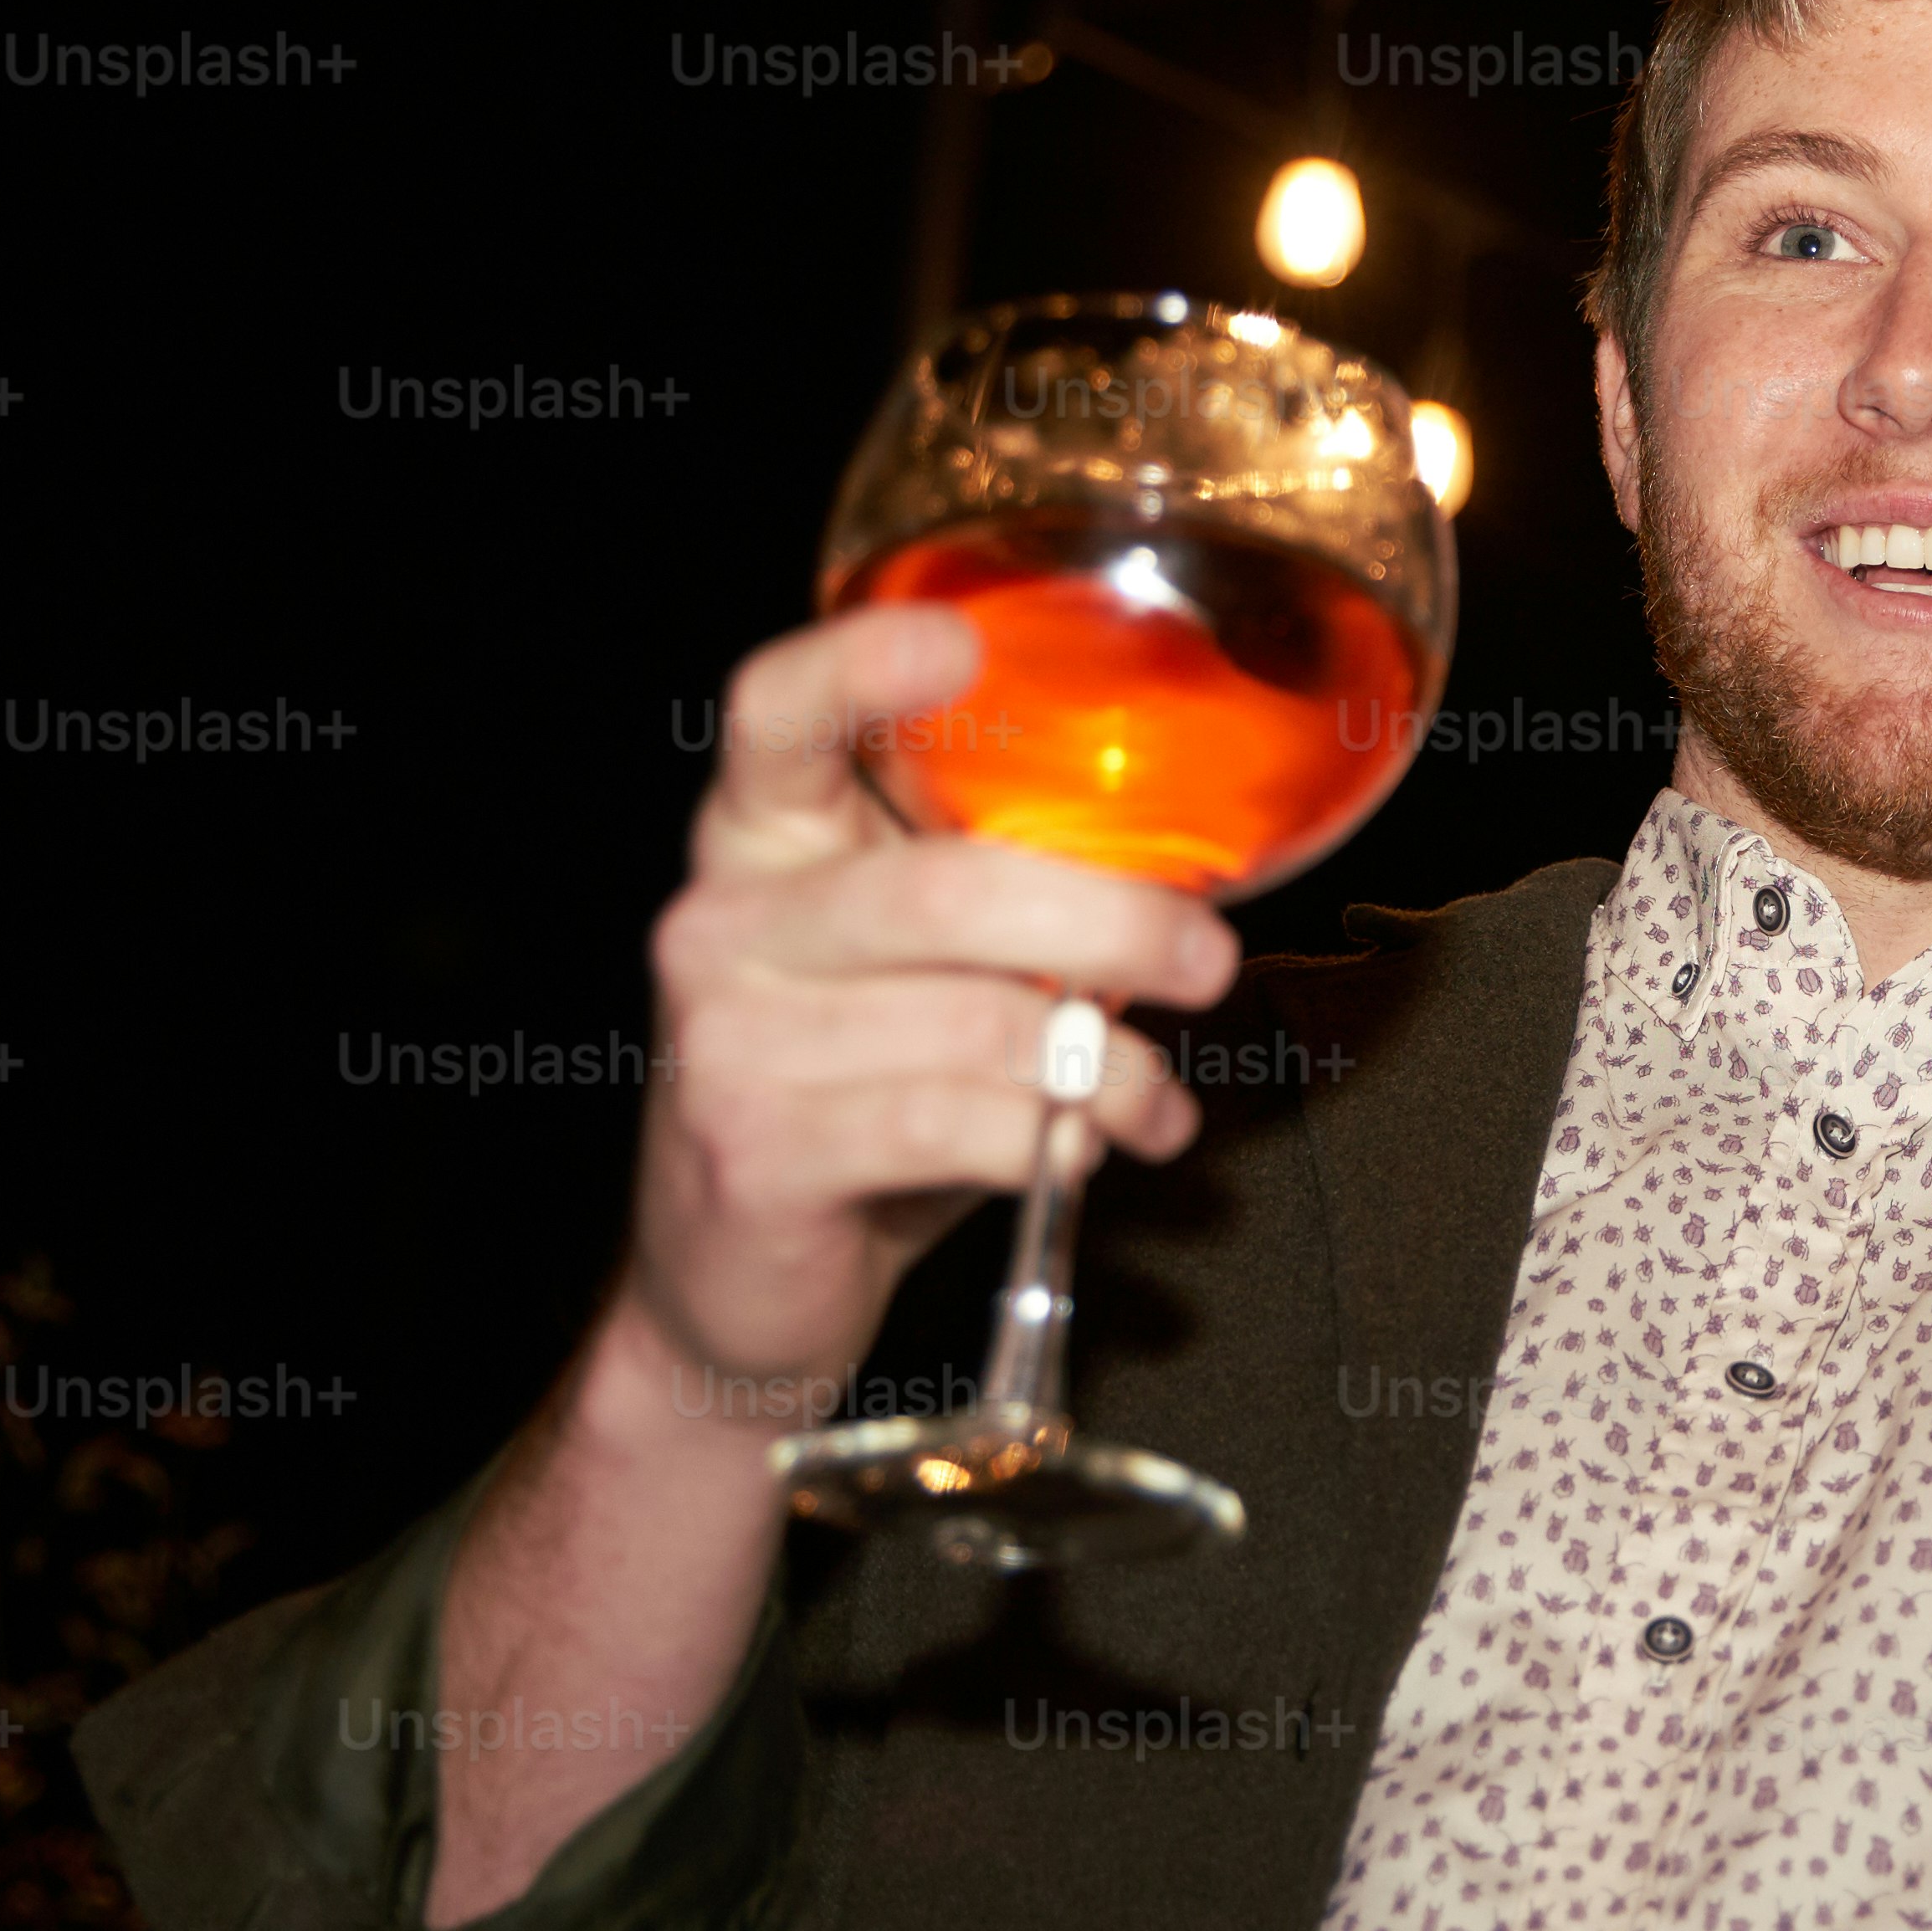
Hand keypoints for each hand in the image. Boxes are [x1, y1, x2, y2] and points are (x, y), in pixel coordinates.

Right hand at [614, 596, 1235, 1432]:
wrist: (740, 1286)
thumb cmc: (864, 1094)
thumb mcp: (918, 970)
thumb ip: (1000, 893)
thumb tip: (1188, 868)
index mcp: (761, 836)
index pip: (778, 711)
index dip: (860, 663)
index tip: (965, 644)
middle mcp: (724, 918)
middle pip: (946, 886)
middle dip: (1113, 922)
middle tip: (1207, 961)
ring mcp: (724, 1036)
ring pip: (976, 1021)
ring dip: (1106, 1068)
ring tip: (1155, 1103)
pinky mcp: (754, 1151)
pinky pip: (955, 1124)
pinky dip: (1051, 1141)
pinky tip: (1084, 1154)